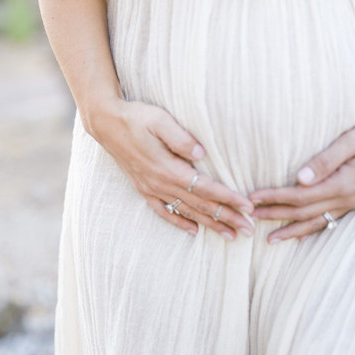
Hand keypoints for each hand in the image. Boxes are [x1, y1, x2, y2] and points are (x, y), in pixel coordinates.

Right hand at [89, 98, 254, 240]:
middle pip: (200, 205)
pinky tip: (193, 230)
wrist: (106, 123)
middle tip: (249, 231)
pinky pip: (163, 212)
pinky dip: (179, 222)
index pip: (206, 188)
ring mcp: (150, 188)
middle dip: (227, 218)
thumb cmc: (136, 117)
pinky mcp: (143, 188)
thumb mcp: (159, 120)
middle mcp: (160, 183)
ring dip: (210, 225)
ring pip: (186, 212)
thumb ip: (181, 138)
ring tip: (230, 236)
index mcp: (167, 168)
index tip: (248, 208)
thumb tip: (202, 154)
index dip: (229, 198)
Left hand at [249, 122, 354, 242]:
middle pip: (303, 212)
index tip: (252, 197)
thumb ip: (327, 159)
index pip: (299, 195)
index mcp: (341, 184)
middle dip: (275, 214)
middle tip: (249, 217)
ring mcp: (351, 203)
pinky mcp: (354, 201)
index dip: (274, 197)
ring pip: (316, 222)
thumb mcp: (352, 141)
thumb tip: (300, 177)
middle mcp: (345, 198)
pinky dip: (312, 230)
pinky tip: (300, 236)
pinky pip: (330, 221)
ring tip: (269, 238)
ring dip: (291, 230)